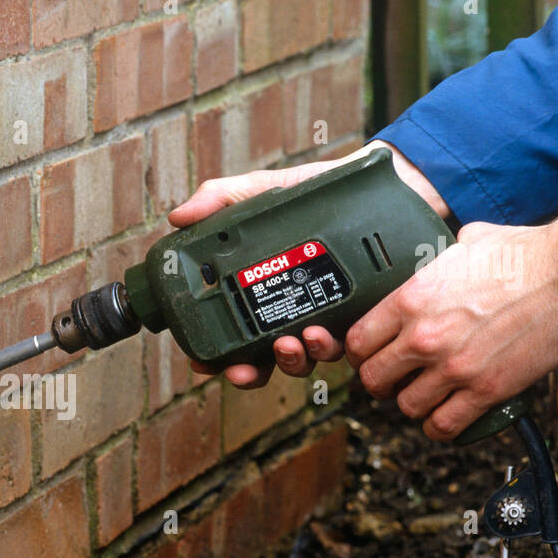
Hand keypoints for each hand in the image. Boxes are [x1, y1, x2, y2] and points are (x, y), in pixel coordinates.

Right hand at [167, 141, 448, 387]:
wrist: (378, 184)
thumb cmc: (318, 189)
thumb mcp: (265, 190)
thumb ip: (223, 199)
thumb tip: (179, 217)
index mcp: (264, 287)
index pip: (233, 333)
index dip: (217, 357)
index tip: (205, 364)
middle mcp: (293, 310)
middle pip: (265, 360)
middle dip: (251, 373)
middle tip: (244, 370)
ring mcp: (326, 316)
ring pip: (304, 359)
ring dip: (292, 361)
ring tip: (290, 343)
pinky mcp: (360, 315)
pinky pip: (344, 346)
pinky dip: (328, 347)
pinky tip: (322, 333)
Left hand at [345, 207, 557, 439]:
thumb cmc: (525, 253)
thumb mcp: (463, 244)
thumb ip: (436, 260)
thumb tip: (435, 258)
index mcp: (411, 300)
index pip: (356, 342)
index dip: (359, 353)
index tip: (370, 354)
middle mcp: (425, 337)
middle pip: (373, 380)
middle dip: (380, 382)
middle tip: (394, 379)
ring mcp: (454, 367)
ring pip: (406, 407)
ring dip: (413, 403)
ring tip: (426, 394)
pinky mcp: (486, 390)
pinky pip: (444, 426)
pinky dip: (440, 426)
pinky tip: (446, 415)